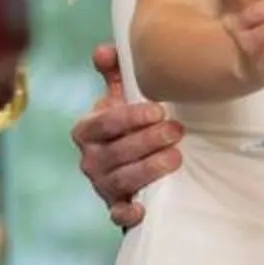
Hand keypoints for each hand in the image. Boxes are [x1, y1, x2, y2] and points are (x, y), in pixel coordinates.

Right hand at [71, 42, 183, 229]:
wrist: (127, 167)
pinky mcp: (116, 208)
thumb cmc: (124, 128)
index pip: (106, 122)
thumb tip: (104, 49)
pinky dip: (128, 213)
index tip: (158, 110)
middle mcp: (90, 159)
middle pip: (117, 151)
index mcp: (87, 130)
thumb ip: (113, 73)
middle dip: (148, 140)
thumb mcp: (117, 100)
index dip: (131, 116)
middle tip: (176, 130)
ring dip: (149, 169)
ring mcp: (102, 185)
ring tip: (175, 157)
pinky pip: (118, 215)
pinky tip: (142, 209)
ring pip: (123, 179)